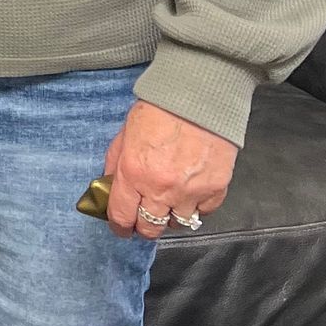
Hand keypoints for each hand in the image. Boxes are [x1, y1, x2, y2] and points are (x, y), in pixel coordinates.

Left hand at [101, 100, 237, 240]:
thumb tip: (110, 188)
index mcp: (133, 173)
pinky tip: (189, 197)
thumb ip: (115, 164)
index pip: (121, 216)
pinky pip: (203, 214)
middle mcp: (160, 189)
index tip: (121, 227)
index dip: (119, 226)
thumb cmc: (159, 110)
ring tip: (168, 206)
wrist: (199, 97)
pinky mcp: (215, 190)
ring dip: (170, 218)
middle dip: (143, 226)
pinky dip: (195, 209)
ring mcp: (190, 192)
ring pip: (177, 225)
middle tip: (143, 219)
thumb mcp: (125, 134)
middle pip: (149, 228)